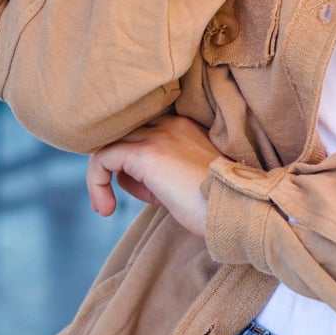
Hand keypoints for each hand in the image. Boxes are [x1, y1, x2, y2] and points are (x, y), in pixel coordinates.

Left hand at [86, 113, 221, 237]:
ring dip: (103, 177)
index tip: (146, 194)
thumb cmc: (220, 205)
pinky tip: (105, 208)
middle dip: (119, 169)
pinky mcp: (146, 154)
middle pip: (125, 137)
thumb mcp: (189, 182)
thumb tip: (131, 179)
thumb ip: (162, 173)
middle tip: (120, 201)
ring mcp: (158, 137)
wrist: (239, 210)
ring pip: (109, 145)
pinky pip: (103, 158)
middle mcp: (172, 124)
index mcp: (186, 127)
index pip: (145, 133)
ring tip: (107, 207)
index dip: (137, 164)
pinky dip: (96, 182)